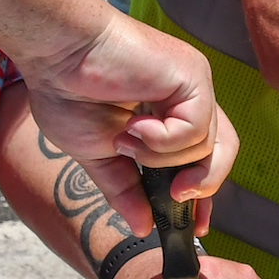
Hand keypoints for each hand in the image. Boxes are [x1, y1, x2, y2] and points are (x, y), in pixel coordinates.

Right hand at [20, 12, 235, 234]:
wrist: (56, 51)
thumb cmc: (66, 90)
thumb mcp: (97, 154)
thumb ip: (124, 188)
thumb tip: (142, 227)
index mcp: (168, 113)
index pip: (203, 158)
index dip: (202, 192)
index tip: (196, 224)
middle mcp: (187, 97)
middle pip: (222, 152)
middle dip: (202, 184)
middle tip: (173, 196)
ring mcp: (192, 84)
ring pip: (205, 147)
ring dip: (160, 157)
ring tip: (125, 140)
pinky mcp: (192, 75)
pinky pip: (195, 130)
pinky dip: (162, 140)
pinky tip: (133, 127)